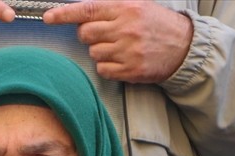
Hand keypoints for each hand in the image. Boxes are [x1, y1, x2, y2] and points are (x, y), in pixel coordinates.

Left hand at [43, 0, 192, 83]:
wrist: (185, 46)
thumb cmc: (157, 25)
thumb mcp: (138, 6)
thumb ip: (111, 9)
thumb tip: (82, 14)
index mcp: (126, 9)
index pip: (88, 10)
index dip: (64, 14)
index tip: (48, 17)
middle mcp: (126, 28)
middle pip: (85, 34)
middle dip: (89, 35)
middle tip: (104, 34)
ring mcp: (128, 51)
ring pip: (93, 53)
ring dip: (101, 51)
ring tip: (121, 47)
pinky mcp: (130, 70)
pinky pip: (102, 70)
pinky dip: (108, 66)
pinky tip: (123, 60)